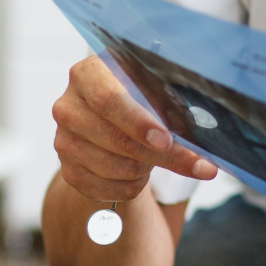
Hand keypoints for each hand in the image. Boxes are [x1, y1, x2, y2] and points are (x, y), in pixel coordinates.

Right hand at [51, 55, 217, 201]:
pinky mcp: (68, 171)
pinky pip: (108, 190)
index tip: (166, 140)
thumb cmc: (135, 98)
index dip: (138, 123)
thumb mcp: (149, 89)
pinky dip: (133, 187)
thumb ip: (168, 106)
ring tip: (153, 156)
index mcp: (87, 75)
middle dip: (158, 156)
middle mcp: (68, 107)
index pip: (108, 100)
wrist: (107, 120)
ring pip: (116, 168)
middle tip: (193, 162)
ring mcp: (63, 141)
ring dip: (146, 169)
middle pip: (116, 139)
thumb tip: (202, 145)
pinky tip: (140, 173)